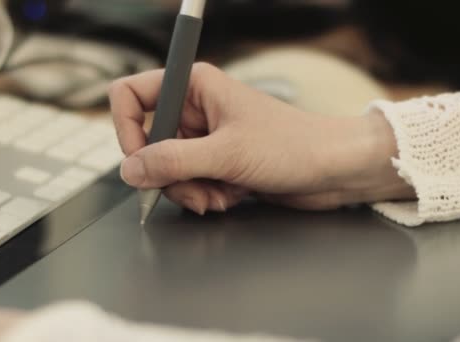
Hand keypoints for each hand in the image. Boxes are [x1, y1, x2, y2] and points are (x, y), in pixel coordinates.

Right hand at [110, 63, 414, 212]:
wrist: (333, 169)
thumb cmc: (293, 145)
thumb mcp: (226, 154)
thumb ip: (172, 161)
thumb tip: (130, 170)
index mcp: (193, 87)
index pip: (130, 96)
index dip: (126, 129)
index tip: (140, 160)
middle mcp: (195, 109)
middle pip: (147, 142)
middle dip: (168, 174)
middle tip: (192, 187)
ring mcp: (204, 138)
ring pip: (167, 169)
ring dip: (190, 190)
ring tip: (220, 194)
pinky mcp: (215, 162)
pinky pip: (188, 183)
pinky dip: (205, 195)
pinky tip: (232, 195)